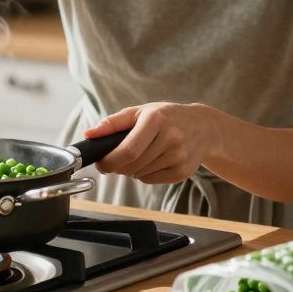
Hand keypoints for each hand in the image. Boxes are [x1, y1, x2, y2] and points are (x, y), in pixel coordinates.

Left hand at [84, 102, 219, 183]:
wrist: (203, 127)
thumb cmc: (166, 117)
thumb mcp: (139, 112)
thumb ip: (112, 123)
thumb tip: (89, 135)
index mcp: (156, 119)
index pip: (128, 150)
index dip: (110, 161)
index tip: (101, 163)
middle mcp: (171, 137)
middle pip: (132, 165)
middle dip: (117, 167)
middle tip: (116, 160)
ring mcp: (179, 156)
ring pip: (140, 174)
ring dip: (131, 170)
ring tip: (140, 154)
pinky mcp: (183, 171)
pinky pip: (151, 180)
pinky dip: (144, 175)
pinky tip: (153, 161)